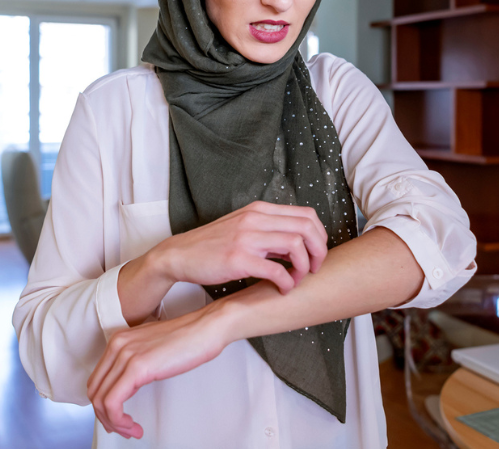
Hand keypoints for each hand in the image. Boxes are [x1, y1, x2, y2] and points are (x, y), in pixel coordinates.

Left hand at [86, 302, 237, 438]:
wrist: (207, 328)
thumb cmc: (188, 339)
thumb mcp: (152, 348)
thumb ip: (135, 362)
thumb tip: (129, 385)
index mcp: (118, 341)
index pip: (97, 380)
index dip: (103, 405)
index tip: (117, 418)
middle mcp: (117, 346)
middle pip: (94, 391)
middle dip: (105, 417)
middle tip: (123, 428)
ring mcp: (125, 355)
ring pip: (101, 400)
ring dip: (113, 422)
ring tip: (130, 430)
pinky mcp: (137, 367)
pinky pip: (113, 403)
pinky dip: (119, 420)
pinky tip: (133, 425)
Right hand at [151, 200, 327, 293]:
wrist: (179, 255)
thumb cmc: (212, 245)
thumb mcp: (243, 227)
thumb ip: (269, 231)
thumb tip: (298, 245)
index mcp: (259, 210)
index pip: (307, 215)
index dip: (319, 236)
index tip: (315, 254)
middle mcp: (255, 219)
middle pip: (307, 228)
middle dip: (319, 251)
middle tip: (314, 269)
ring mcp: (247, 238)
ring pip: (296, 246)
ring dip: (304, 267)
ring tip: (296, 279)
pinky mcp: (238, 259)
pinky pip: (276, 271)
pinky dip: (287, 282)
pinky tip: (282, 289)